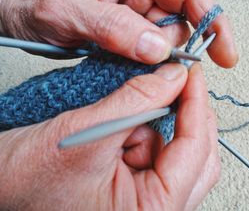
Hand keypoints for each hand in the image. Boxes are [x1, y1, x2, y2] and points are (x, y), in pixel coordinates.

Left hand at [0, 0, 237, 66]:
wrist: (21, 17)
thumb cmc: (40, 3)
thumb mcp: (70, 11)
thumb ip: (115, 28)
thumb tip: (158, 48)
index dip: (213, 21)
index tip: (225, 51)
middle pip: (184, 22)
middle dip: (178, 48)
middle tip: (156, 64)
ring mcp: (140, 17)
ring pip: (170, 43)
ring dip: (158, 60)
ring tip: (123, 60)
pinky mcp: (134, 37)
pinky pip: (154, 55)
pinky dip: (149, 68)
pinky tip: (128, 67)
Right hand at [0, 64, 219, 210]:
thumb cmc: (27, 179)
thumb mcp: (87, 131)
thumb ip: (138, 101)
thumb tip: (176, 77)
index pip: (196, 152)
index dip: (197, 105)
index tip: (192, 73)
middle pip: (199, 157)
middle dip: (186, 116)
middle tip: (173, 83)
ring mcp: (148, 201)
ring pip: (181, 153)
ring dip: (160, 126)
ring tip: (120, 121)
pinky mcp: (138, 189)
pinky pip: (160, 153)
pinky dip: (148, 131)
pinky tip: (120, 129)